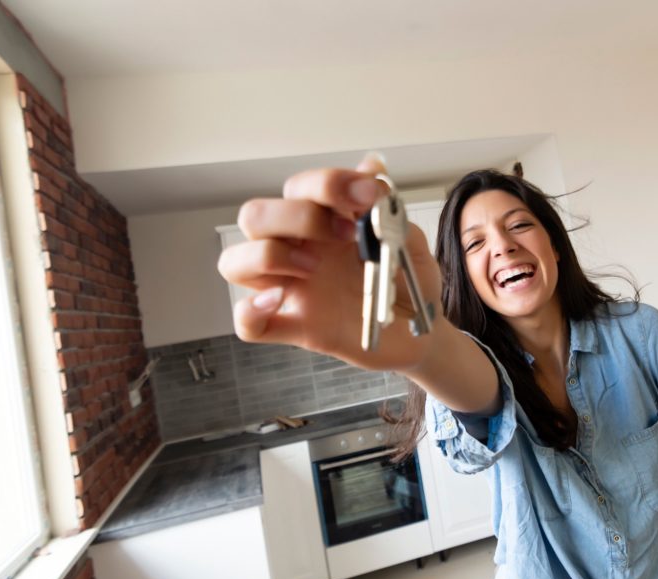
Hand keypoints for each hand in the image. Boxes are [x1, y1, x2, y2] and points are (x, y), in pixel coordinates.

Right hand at [217, 155, 442, 372]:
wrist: (423, 332)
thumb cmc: (409, 285)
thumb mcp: (408, 242)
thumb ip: (388, 209)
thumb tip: (372, 166)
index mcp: (323, 222)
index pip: (299, 187)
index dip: (328, 184)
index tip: (368, 196)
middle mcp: (298, 250)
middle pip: (254, 216)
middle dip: (295, 216)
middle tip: (345, 234)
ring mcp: (293, 289)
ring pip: (234, 262)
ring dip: (267, 256)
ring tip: (312, 267)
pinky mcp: (296, 327)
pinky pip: (248, 325)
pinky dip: (250, 313)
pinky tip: (278, 302)